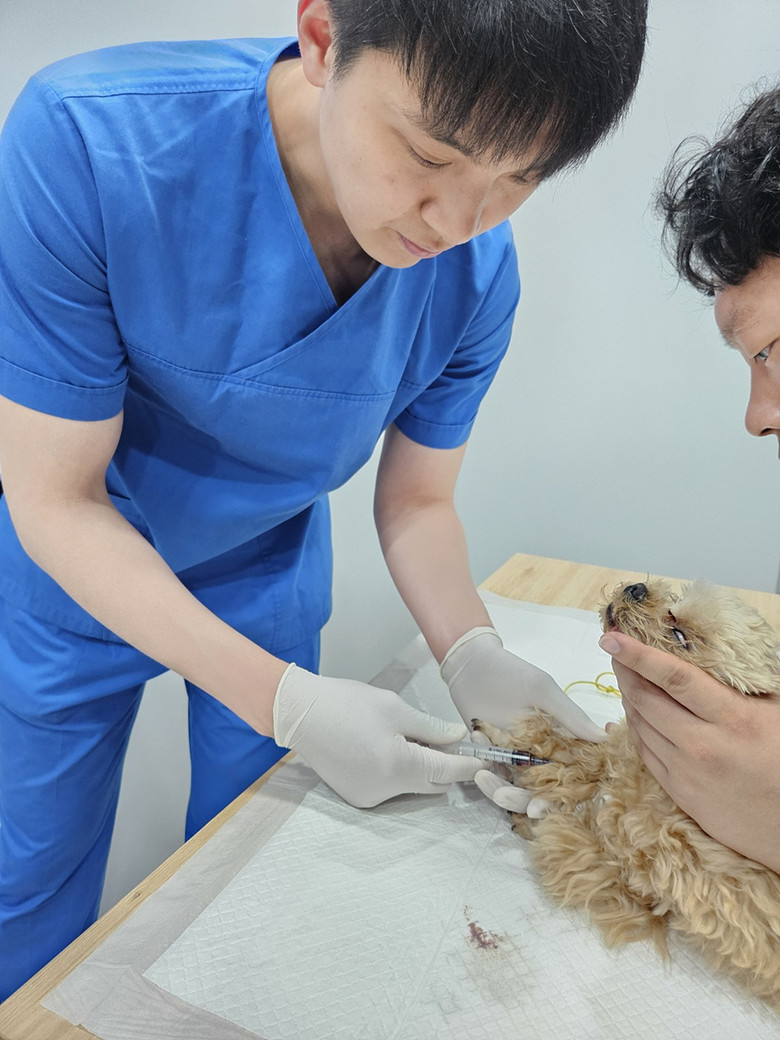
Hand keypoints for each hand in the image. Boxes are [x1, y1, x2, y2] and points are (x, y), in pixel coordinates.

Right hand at [273, 664, 480, 807]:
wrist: (299, 714)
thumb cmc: (346, 703)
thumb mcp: (394, 707)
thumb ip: (430, 727)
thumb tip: (458, 737)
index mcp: (398, 764)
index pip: (447, 771)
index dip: (469, 764)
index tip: (487, 758)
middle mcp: (385, 790)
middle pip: (433, 784)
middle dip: (445, 765)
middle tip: (447, 740)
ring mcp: (370, 798)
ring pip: (413, 787)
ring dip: (420, 768)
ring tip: (406, 738)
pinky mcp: (357, 798)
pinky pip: (392, 789)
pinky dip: (399, 773)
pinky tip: (385, 749)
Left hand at [441, 627, 603, 816]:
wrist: (470, 664)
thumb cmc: (512, 672)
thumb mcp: (543, 690)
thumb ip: (570, 716)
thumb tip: (605, 738)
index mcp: (561, 739)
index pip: (571, 774)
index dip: (564, 795)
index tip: (545, 807)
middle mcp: (541, 752)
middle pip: (541, 789)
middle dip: (528, 800)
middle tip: (514, 803)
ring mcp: (515, 755)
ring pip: (515, 787)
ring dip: (502, 791)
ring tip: (485, 778)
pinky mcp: (491, 754)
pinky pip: (492, 774)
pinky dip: (484, 772)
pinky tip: (477, 750)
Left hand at [600, 631, 779, 872]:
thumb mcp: (771, 713)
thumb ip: (735, 687)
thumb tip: (698, 653)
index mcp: (733, 719)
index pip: (675, 678)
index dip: (639, 655)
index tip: (612, 638)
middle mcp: (703, 745)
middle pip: (647, 700)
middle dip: (625, 671)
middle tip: (616, 652)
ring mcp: (686, 772)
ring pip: (641, 725)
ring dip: (628, 697)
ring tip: (626, 678)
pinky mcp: (678, 793)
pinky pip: (645, 752)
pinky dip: (636, 728)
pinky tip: (636, 714)